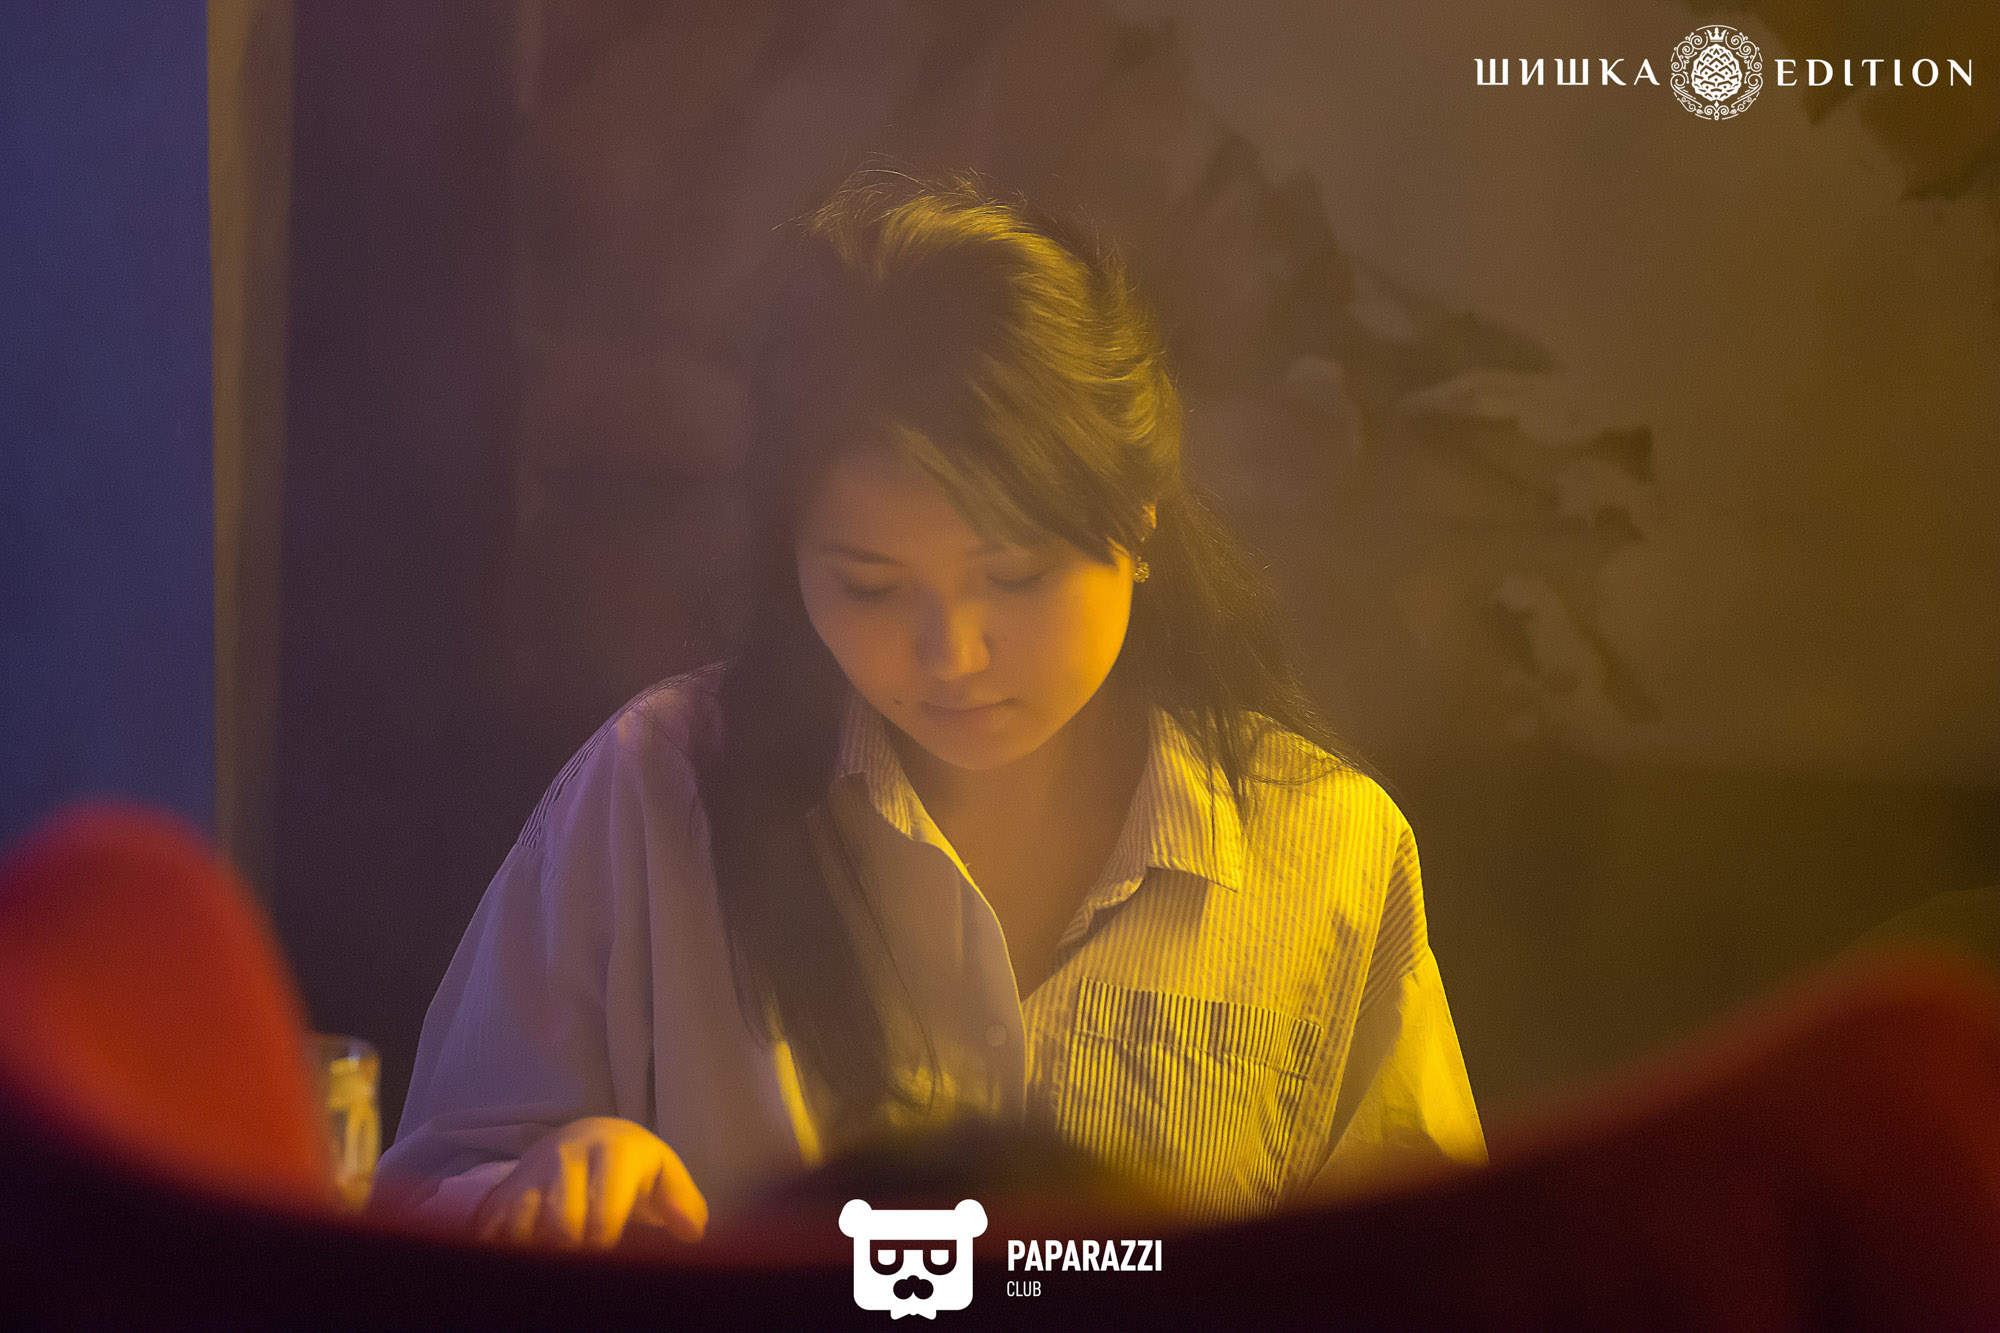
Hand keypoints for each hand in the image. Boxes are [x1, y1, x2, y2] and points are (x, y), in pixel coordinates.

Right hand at [472, 1116, 707, 1248]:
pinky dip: (500, 1251)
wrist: (587, 1134)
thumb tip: (692, 1233)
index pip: (604, 1213)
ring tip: (551, 1271)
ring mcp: (533, 1172)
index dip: (606, 1248)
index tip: (611, 1263)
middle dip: (572, 1256)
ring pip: (521, 1224)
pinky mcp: (507, 1188)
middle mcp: (568, 1157)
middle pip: (560, 1223)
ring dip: (535, 1256)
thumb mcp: (665, 1173)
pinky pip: (492, 1226)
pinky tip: (515, 1268)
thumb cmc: (634, 1166)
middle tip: (583, 1273)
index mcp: (613, 1153)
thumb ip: (683, 1202)